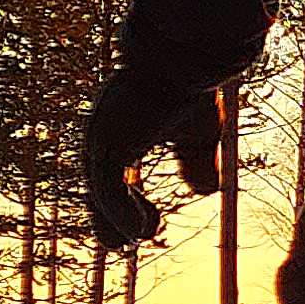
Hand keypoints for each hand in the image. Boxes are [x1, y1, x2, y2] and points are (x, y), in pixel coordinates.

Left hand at [80, 70, 230, 250]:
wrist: (182, 59)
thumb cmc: (189, 87)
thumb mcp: (199, 135)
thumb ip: (197, 162)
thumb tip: (206, 192)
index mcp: (118, 125)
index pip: (109, 169)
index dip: (120, 198)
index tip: (140, 222)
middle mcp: (103, 131)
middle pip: (97, 183)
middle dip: (107, 215)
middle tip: (121, 243)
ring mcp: (101, 138)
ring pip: (101, 191)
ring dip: (118, 219)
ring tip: (138, 239)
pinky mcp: (108, 146)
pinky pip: (108, 191)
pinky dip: (123, 214)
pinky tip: (142, 232)